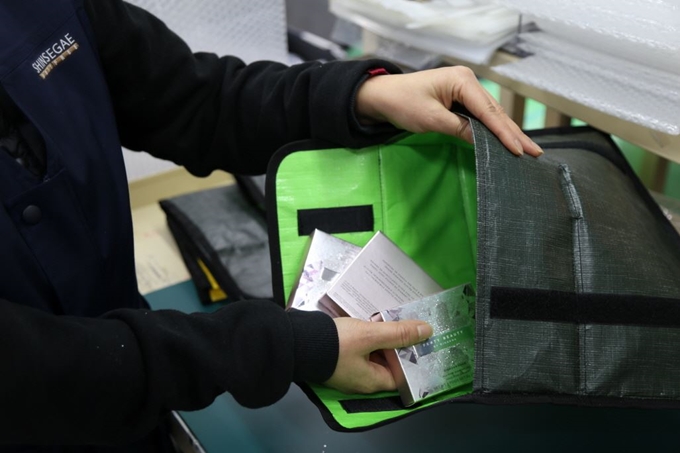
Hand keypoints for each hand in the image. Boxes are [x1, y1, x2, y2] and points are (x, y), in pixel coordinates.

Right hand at [324, 317, 432, 393]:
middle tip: (408, 326)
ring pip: (373, 355)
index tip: (419, 340)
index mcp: (371, 381)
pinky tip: (371, 322)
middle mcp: (360, 380)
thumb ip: (398, 333)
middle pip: (387, 364)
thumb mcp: (369, 335)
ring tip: (392, 320)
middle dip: (397, 346)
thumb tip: (427, 331)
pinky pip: (359, 350)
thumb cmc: (334, 343)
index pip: (401, 375)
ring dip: (382, 340)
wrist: (296, 340)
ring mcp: (348, 370)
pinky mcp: (337, 358)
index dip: (411, 359)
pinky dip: (367, 338)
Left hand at [355, 66, 542, 156]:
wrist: (382, 96)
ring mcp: (465, 89)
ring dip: (506, 133)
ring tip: (527, 150)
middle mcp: (467, 81)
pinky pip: (481, 116)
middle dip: (513, 134)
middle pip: (495, 112)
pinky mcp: (460, 99)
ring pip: (490, 115)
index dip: (504, 133)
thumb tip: (484, 142)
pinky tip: (505, 142)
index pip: (488, 111)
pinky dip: (492, 130)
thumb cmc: (402, 103)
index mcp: (462, 80)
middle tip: (535, 153)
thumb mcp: (431, 119)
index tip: (520, 150)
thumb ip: (459, 129)